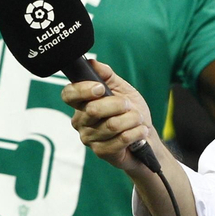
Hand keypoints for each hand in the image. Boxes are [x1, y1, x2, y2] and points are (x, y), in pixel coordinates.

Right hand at [60, 59, 157, 176]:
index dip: (83, 90)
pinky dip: (136, 132)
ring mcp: (89, 138)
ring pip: (111, 125)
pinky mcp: (101, 152)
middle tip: (129, 105)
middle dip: (119, 104)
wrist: (145, 137)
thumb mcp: (122, 89)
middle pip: (93, 109)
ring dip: (132, 119)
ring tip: (138, 119)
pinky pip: (120, 139)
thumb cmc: (131, 112)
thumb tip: (92, 63)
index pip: (69, 95)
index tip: (101, 88)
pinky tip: (139, 131)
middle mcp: (80, 121)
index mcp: (81, 104)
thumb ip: (107, 75)